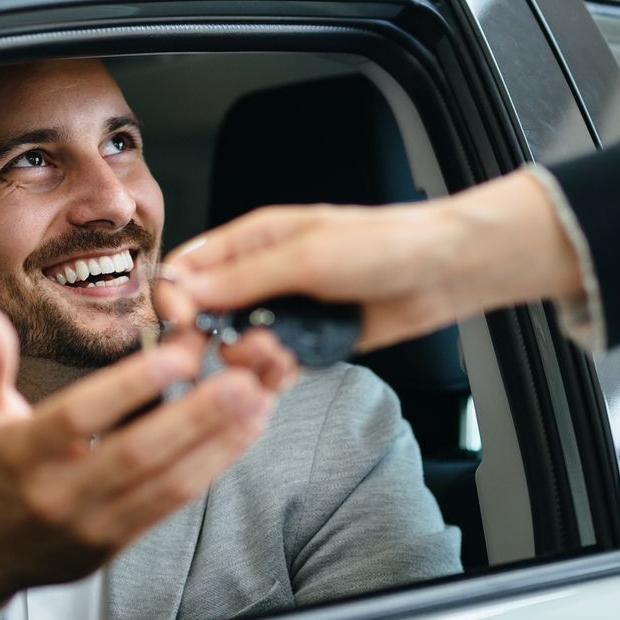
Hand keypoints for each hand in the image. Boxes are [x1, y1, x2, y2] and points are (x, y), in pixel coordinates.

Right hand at [0, 304, 288, 615]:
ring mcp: (92, 523)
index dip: (130, 387)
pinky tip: (241, 437)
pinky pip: (170, 505)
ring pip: (165, 483)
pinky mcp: (116, 543)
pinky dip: (210, 468)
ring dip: (217, 443)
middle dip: (196, 416)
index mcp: (23, 454)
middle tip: (242, 379)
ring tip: (256, 402)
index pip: (80, 416)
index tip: (177, 355)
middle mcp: (60, 492)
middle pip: (137, 453)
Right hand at [162, 170, 583, 352]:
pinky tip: (288, 373)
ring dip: (250, 361)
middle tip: (239, 351)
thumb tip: (183, 289)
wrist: (444, 271)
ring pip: (238, 348)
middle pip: (205, 315)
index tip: (185, 326)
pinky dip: (273, 379)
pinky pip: (273, 369)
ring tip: (281, 357)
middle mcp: (262, 277)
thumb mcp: (307, 256)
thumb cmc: (384, 245)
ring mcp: (286, 312)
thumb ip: (244, 277)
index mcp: (253, 240)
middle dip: (212, 339)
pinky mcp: (310, 344)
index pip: (187, 269)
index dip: (176, 300)